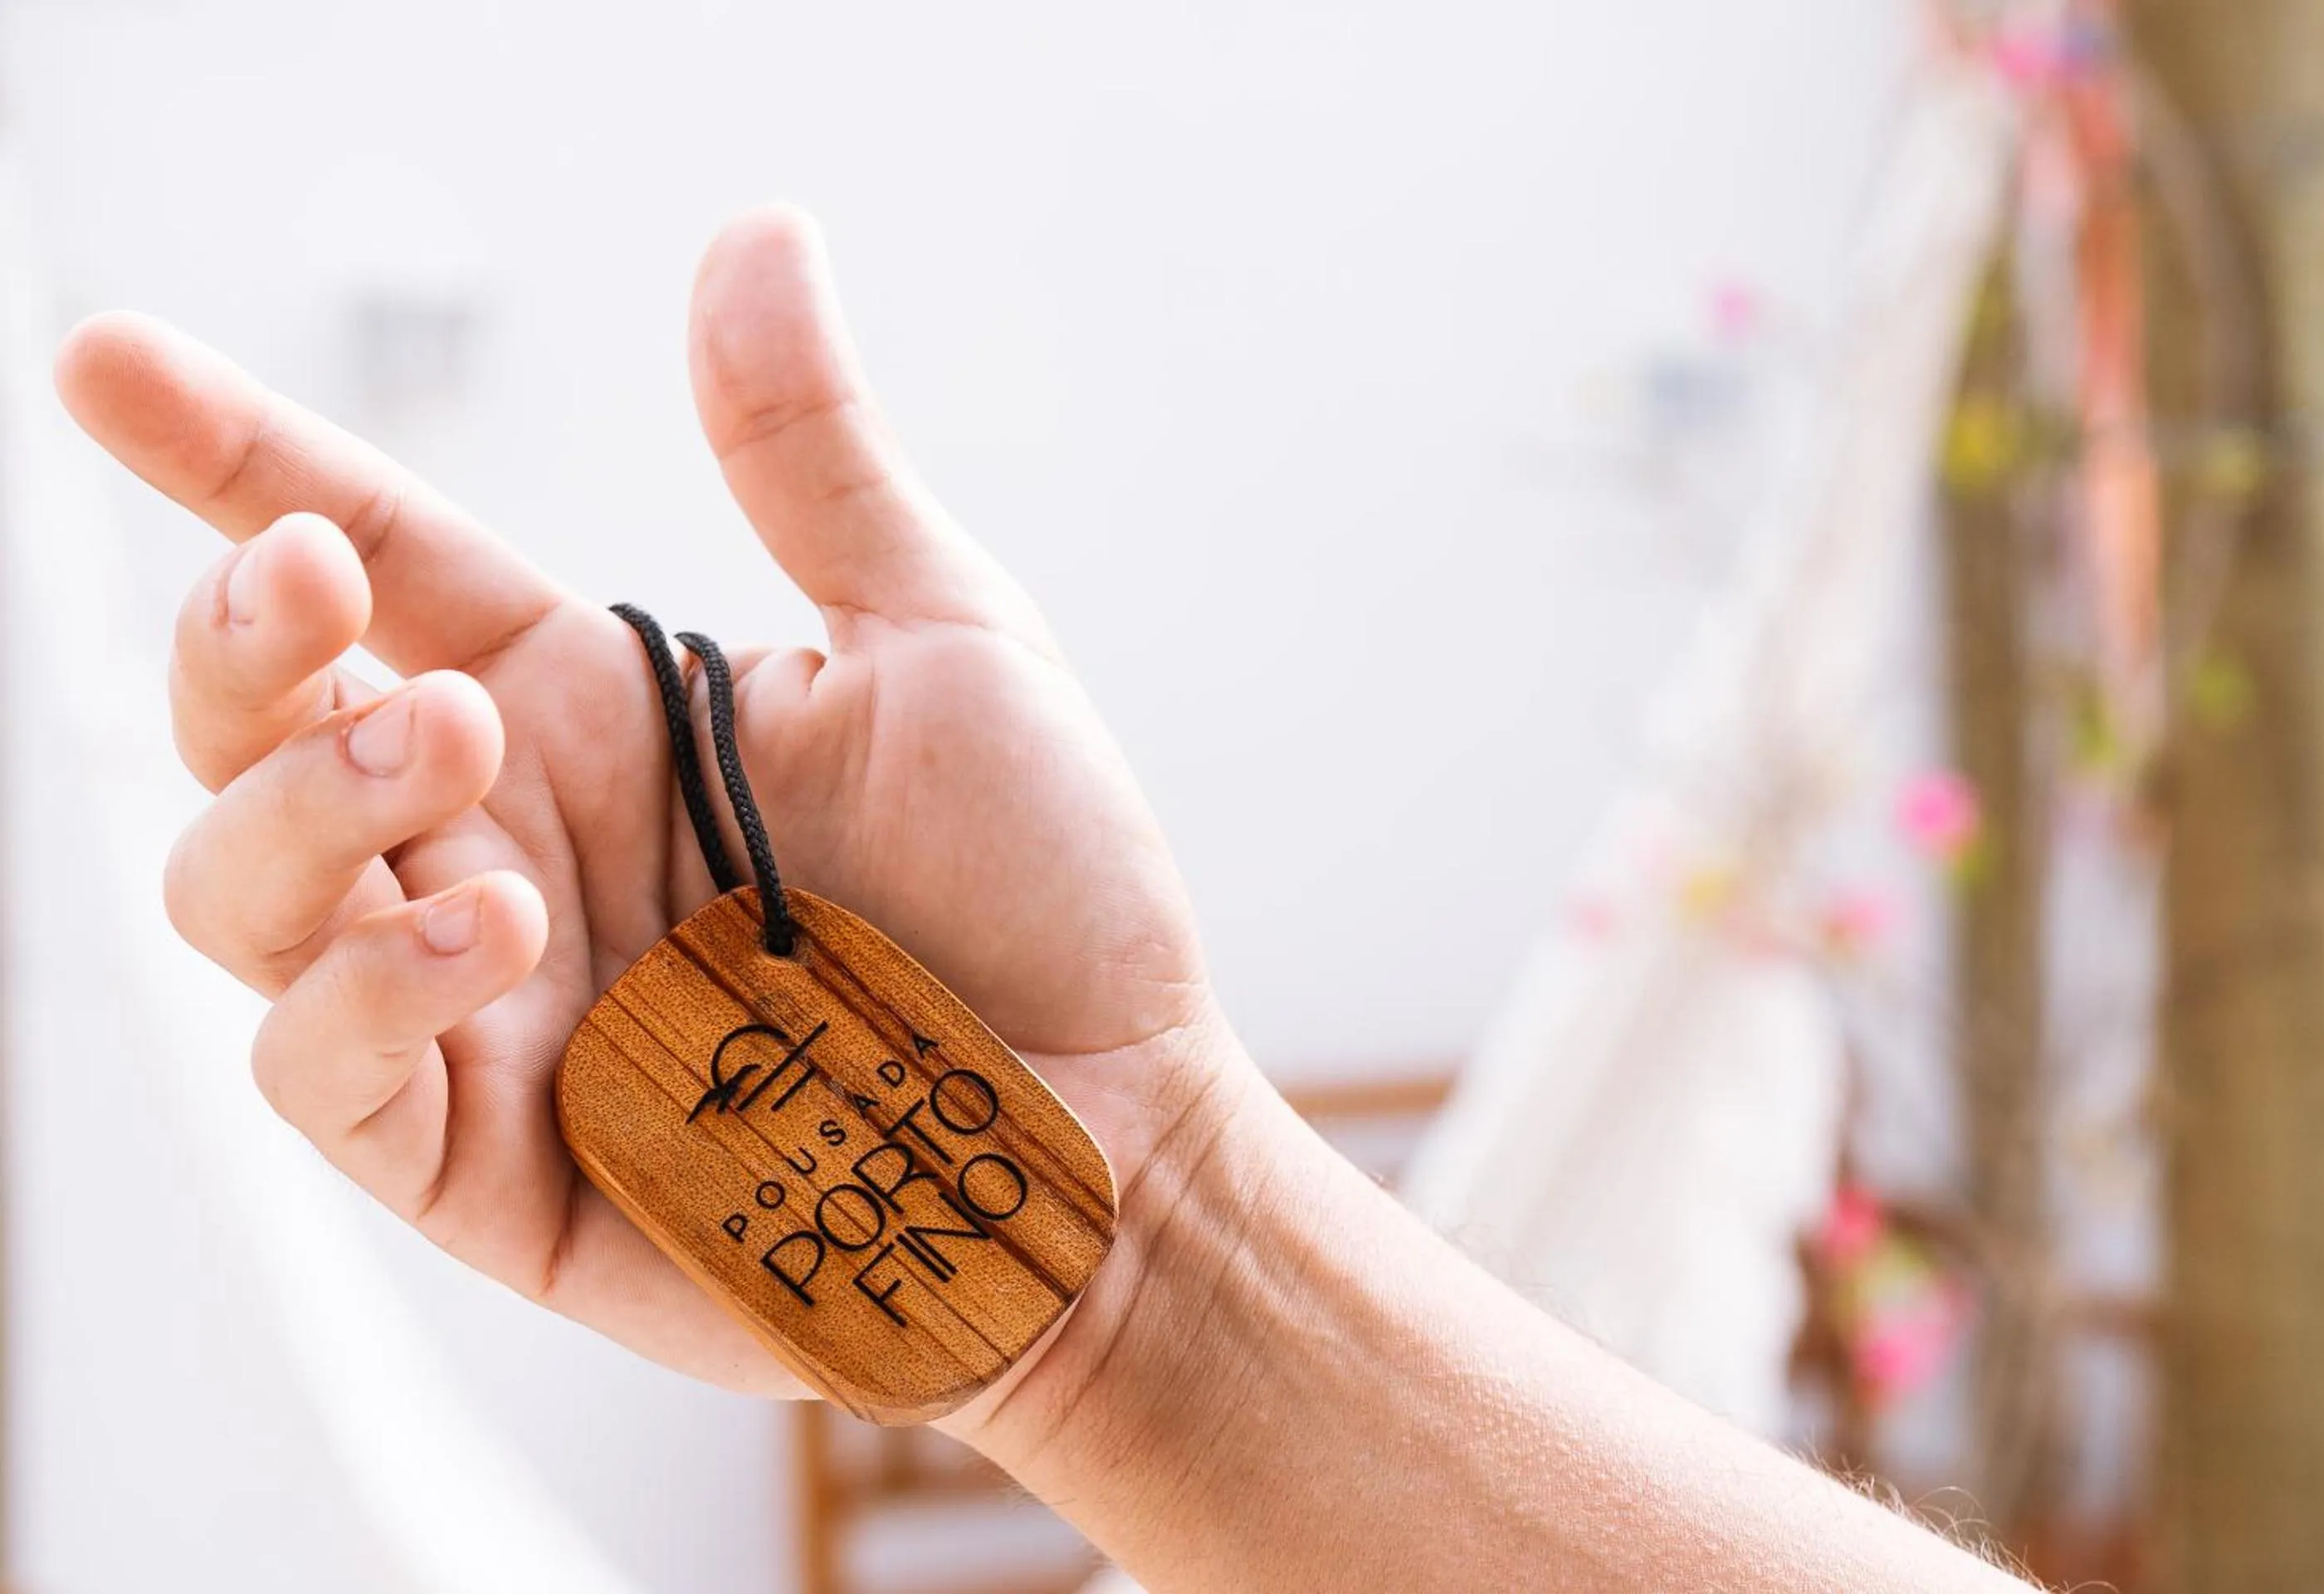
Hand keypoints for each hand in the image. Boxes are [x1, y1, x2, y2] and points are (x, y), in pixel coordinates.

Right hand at [56, 205, 1238, 1402]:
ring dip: (292, 801)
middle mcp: (502, 839)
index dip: (230, 462)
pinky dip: (361, 993)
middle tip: (321, 588)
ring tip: (447, 743)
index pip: (368, 562)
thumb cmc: (1044, 898)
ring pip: (238, 893)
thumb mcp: (940, 645)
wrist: (1112, 1130)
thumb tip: (755, 231)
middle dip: (237, 640)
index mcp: (586, 704)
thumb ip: (810, 459)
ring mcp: (477, 1004)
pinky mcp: (487, 1163)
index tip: (108, 363)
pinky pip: (323, 1075)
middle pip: (247, 724)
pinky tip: (490, 930)